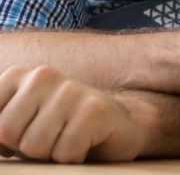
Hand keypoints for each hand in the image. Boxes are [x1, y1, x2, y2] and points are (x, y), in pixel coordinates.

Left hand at [0, 65, 141, 162]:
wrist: (115, 124)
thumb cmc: (59, 128)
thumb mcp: (17, 125)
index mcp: (17, 75)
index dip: (1, 142)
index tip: (20, 137)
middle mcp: (43, 75)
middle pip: (7, 133)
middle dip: (24, 147)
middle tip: (48, 138)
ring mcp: (70, 90)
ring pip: (34, 146)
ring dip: (50, 154)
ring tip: (66, 139)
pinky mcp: (94, 109)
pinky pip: (65, 152)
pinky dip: (73, 158)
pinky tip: (85, 143)